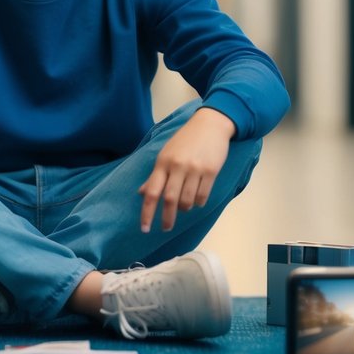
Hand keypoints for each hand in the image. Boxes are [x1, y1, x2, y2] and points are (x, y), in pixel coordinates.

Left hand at [138, 107, 235, 232]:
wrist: (210, 124)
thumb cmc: (185, 140)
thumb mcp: (166, 154)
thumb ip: (155, 175)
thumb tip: (142, 193)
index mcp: (163, 162)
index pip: (151, 192)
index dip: (146, 212)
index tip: (144, 228)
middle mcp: (177, 166)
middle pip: (169, 200)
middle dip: (167, 218)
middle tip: (166, 228)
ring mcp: (195, 169)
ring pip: (187, 201)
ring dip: (184, 208)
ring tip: (184, 206)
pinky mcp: (211, 171)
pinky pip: (203, 196)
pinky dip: (198, 202)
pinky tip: (197, 198)